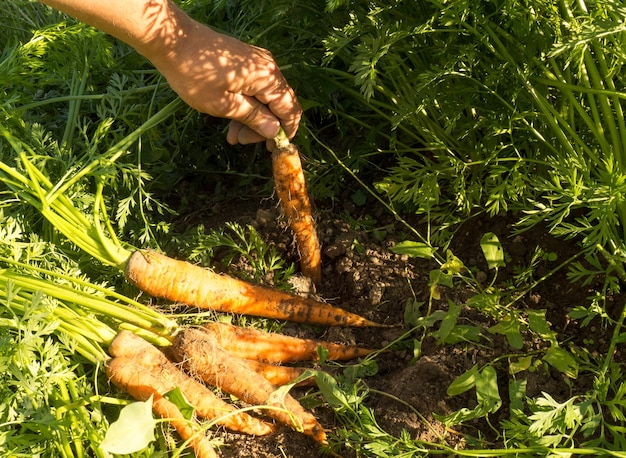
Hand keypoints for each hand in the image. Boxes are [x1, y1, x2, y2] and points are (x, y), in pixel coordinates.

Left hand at [148, 17, 301, 144]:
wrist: (174, 41)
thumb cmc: (196, 75)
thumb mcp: (224, 104)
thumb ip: (254, 118)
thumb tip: (275, 132)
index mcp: (267, 78)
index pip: (290, 109)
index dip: (286, 132)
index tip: (273, 149)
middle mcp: (268, 68)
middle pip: (278, 105)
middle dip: (263, 127)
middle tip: (241, 142)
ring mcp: (257, 62)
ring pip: (264, 98)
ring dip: (252, 118)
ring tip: (232, 136)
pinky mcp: (245, 61)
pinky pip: (254, 88)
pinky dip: (245, 104)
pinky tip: (230, 118)